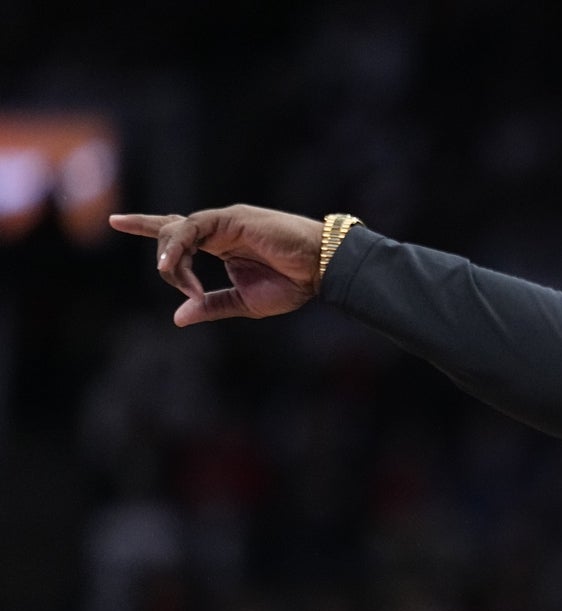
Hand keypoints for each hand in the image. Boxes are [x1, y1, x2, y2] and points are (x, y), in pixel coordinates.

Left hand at [109, 204, 324, 326]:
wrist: (322, 269)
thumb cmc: (293, 284)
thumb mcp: (245, 302)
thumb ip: (212, 305)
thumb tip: (178, 317)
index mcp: (222, 245)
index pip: (177, 233)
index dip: (147, 225)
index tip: (115, 220)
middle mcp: (219, 229)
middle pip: (170, 233)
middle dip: (163, 257)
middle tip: (190, 290)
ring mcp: (224, 221)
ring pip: (176, 232)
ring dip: (172, 261)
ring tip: (185, 282)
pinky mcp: (231, 218)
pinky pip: (190, 229)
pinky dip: (178, 249)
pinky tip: (175, 268)